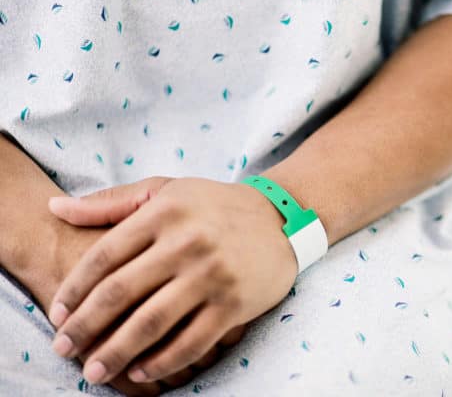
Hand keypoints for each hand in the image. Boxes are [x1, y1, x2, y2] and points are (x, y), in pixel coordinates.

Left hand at [47, 177, 296, 384]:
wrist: (283, 219)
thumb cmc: (216, 206)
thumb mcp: (166, 190)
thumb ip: (112, 201)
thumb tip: (55, 207)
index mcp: (165, 212)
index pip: (105, 255)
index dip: (75, 290)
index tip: (57, 314)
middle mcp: (187, 243)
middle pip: (121, 293)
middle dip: (85, 327)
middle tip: (63, 349)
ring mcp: (212, 275)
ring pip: (152, 323)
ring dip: (116, 353)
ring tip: (93, 372)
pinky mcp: (235, 304)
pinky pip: (191, 342)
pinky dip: (161, 362)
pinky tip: (141, 371)